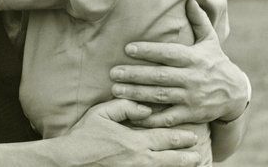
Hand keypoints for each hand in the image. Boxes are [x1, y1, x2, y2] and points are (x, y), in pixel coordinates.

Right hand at [58, 99, 199, 166]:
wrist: (69, 162)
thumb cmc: (83, 137)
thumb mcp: (101, 113)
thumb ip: (125, 107)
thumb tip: (145, 108)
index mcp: (134, 141)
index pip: (164, 138)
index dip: (181, 138)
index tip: (193, 136)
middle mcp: (139, 160)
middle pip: (170, 160)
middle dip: (186, 157)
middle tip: (198, 155)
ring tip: (192, 166)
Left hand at [110, 0, 248, 126]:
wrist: (236, 94)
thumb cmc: (216, 63)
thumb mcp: (211, 41)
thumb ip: (199, 21)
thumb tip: (191, 0)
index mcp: (194, 58)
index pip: (168, 53)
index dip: (148, 51)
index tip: (128, 48)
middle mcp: (192, 78)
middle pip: (160, 76)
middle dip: (135, 74)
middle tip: (113, 72)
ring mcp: (192, 97)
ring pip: (160, 96)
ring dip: (136, 93)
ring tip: (116, 90)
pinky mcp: (192, 114)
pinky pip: (169, 117)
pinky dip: (152, 118)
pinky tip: (134, 114)